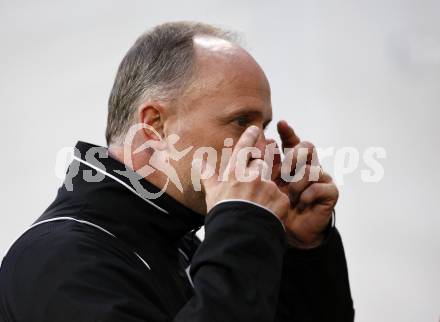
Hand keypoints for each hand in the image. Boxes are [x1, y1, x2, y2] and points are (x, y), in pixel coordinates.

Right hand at [196, 125, 288, 220]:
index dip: (250, 137)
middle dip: (258, 170)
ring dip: (266, 189)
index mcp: (235, 173)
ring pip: (270, 181)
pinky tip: (267, 213)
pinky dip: (275, 203)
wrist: (239, 236)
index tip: (255, 129)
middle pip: (260, 164)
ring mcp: (268, 187)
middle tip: (253, 186)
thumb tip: (198, 161)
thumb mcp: (212, 192)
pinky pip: (280, 196)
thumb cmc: (223, 214)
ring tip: (257, 205)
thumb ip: (208, 174)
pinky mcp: (281, 199)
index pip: (244, 148)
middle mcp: (253, 175)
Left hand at [270, 120, 338, 247]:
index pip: (292, 143)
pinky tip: (301, 203)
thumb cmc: (279, 208)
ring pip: (312, 168)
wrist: (293, 233)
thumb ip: (265, 167)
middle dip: (293, 157)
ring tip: (290, 196)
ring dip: (298, 183)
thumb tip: (260, 143)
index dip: (288, 133)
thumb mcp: (268, 186)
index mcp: (293, 164)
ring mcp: (321, 179)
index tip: (280, 124)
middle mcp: (308, 167)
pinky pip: (321, 186)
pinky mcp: (330, 193)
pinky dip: (308, 194)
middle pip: (307, 147)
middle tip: (283, 172)